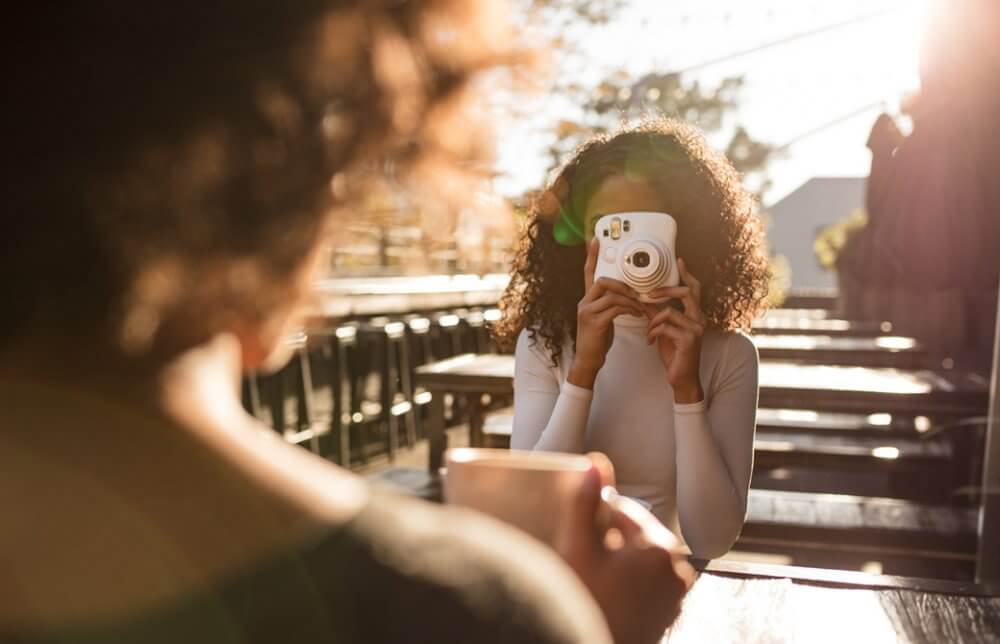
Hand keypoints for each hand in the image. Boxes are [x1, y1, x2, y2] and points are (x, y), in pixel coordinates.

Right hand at [557, 454, 693, 643]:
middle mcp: (676, 569)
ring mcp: (673, 596)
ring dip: (615, 563)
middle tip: (581, 560)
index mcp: (659, 546)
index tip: (574, 534)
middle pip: (632, 536)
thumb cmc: (585, 605)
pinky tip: (604, 596)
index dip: (592, 517)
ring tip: (592, 580)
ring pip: (637, 561)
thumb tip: (595, 463)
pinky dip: (626, 585)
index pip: (622, 510)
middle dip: (606, 541)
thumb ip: (584, 502)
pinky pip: (644, 586)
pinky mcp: (666, 616)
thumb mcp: (577, 549)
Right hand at [570, 238, 642, 388]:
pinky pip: (615, 308)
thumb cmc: (597, 341)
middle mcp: (583, 302)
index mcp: (586, 299)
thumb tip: (628, 297)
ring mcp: (587, 312)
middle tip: (637, 293)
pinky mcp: (594, 322)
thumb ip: (611, 305)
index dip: (591, 256)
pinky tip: (637, 315)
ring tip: (641, 306)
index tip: (595, 240)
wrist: (588, 361)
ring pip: (611, 294)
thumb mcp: (603, 319)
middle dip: (623, 284)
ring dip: (630, 299)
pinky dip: (629, 309)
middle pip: (602, 280)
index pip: (587, 272)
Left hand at [642, 258, 704, 403]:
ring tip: (648, 331)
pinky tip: (650, 341)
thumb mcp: (664, 329)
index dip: (687, 274)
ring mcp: (696, 330)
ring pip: (670, 311)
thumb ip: (657, 313)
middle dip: (664, 290)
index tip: (679, 261)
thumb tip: (644, 298)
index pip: (694, 289)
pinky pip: (666, 327)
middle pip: (687, 292)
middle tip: (647, 295)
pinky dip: (653, 332)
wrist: (681, 379)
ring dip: (653, 320)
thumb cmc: (674, 353)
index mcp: (695, 315)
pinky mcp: (689, 340)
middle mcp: (699, 319)